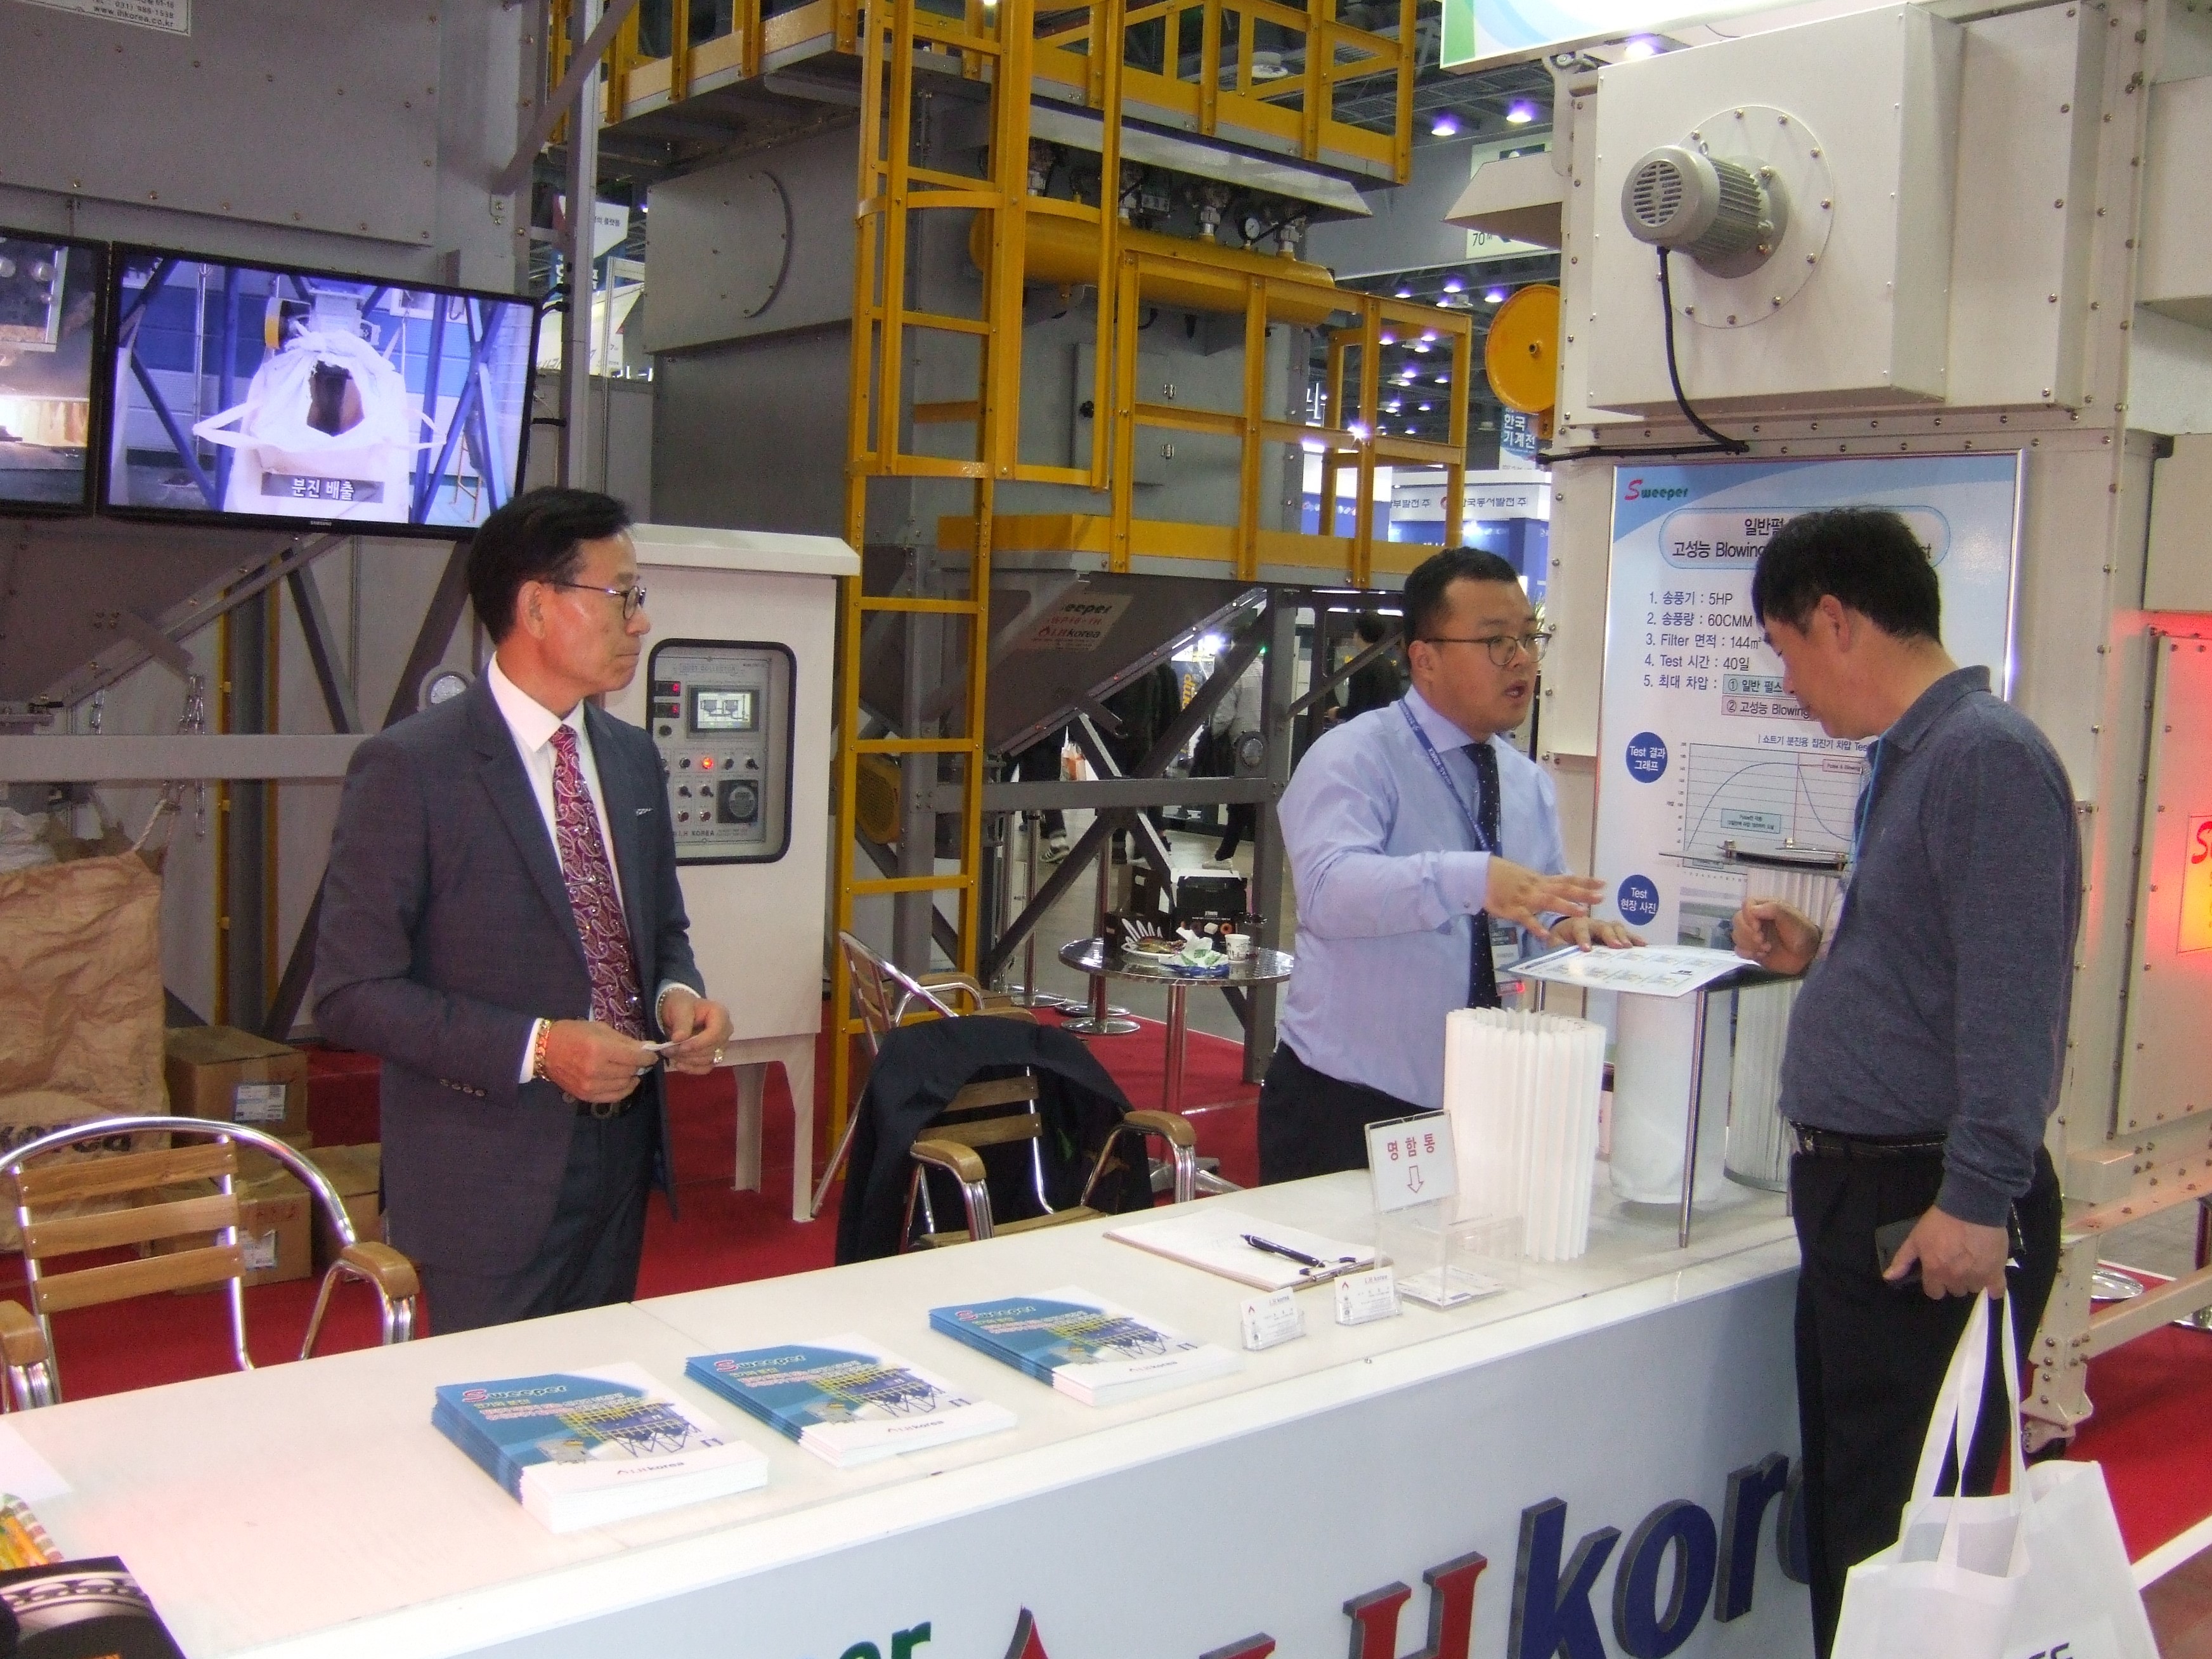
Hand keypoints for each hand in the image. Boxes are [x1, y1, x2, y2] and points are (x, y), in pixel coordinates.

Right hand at [542, 1019, 658, 1102]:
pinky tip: (626, 1081)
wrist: (545, 1049)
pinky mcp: (585, 1096)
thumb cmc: (573, 1033)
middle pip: (630, 1071)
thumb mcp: (600, 1029)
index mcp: (599, 1049)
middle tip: (638, 1059)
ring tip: (629, 1068)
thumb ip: (625, 1040)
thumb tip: (647, 1048)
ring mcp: (589, 1085)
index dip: (647, 1056)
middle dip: (638, 1065)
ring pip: (624, 1084)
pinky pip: (613, 1097)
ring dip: (631, 1076)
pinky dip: (624, 1090)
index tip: (652, 1054)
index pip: (634, 1057)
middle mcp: (595, 1069)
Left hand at [658, 987, 733, 1074]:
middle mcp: (725, 1031)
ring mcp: (721, 1045)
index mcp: (720, 1015)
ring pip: (708, 1060)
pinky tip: (679, 1064)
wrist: (679, 1012)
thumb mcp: (679, 1009)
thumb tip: (679, 1039)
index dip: (698, 1042)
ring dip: (687, 1060)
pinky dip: (692, 1068)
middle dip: (689, 1052)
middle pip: (712, 1049)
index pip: (716, 1033)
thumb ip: (681, 1023)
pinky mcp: (714, 1056)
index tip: (679, 1045)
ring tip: (670, 1053)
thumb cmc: (681, 1006)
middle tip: (668, 1049)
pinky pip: (706, 1068)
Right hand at [1485, 859, 1602, 943]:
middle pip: (1563, 889)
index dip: (1585, 881)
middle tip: (1602, 898)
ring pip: (1549, 902)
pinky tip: (1546, 935)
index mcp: (1540, 880)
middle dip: (1583, 894)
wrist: (1479, 874)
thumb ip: (1539, 885)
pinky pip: (1526, 919)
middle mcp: (1536, 887)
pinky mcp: (1512, 909)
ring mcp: (1525, 898)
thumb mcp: (1524, 877)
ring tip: (1583, 913)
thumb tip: (1553, 890)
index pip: (1566, 879)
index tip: (1603, 883)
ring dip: (1566, 907)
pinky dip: (1536, 927)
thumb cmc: (1500, 875)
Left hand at [1554, 915, 1643, 950]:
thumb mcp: (1554, 943)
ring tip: (1630, 947)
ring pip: (1615, 927)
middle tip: (1616, 947)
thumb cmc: (1561, 938)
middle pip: (1602, 926)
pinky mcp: (1613, 931)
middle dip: (1610, 936)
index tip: (1586, 950)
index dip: (1584, 939)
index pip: (1580, 929)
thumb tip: (1565, 958)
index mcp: (1575, 924)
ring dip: (1623, 936)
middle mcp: (1592, 922)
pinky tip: (1643, 945)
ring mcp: (1604, 926)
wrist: (1565, 930)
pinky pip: (1625, 932)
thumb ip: (1559, 949)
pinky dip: (1633, 937)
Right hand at [1733, 897, 1821, 974]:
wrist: (1807, 956)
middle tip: (1762, 940)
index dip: (1748, 916)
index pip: (1746, 905)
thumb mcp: (1791, 917)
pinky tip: (1761, 955)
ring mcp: (1753, 935)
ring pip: (1736, 935)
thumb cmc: (1801, 933)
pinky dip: (1747, 953)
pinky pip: (1738, 949)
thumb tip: (1752, 910)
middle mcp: (1756, 919)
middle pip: (1738, 920)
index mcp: (1765, 907)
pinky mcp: (1752, 950)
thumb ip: (1773, 909)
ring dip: (1749, 944)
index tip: (1758, 926)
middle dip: (1748, 932)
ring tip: (1766, 948)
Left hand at [1886, 1206, 2010, 1298]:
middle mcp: (1956, 1278)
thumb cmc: (1940, 1221)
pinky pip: (1997, 1290)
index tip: (1938, 1271)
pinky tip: (1991, 1281)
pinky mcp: (1996, 1272)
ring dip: (1972, 1279)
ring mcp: (1977, 1276)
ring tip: (1972, 1262)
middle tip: (1956, 1262)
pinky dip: (1994, 1288)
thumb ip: (1903, 1260)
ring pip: (1973, 1288)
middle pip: (1955, 1290)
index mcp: (1935, 1271)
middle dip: (1953, 1279)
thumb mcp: (1915, 1238)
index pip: (1934, 1292)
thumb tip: (1888, 1278)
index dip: (1935, 1283)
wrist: (1970, 1207)